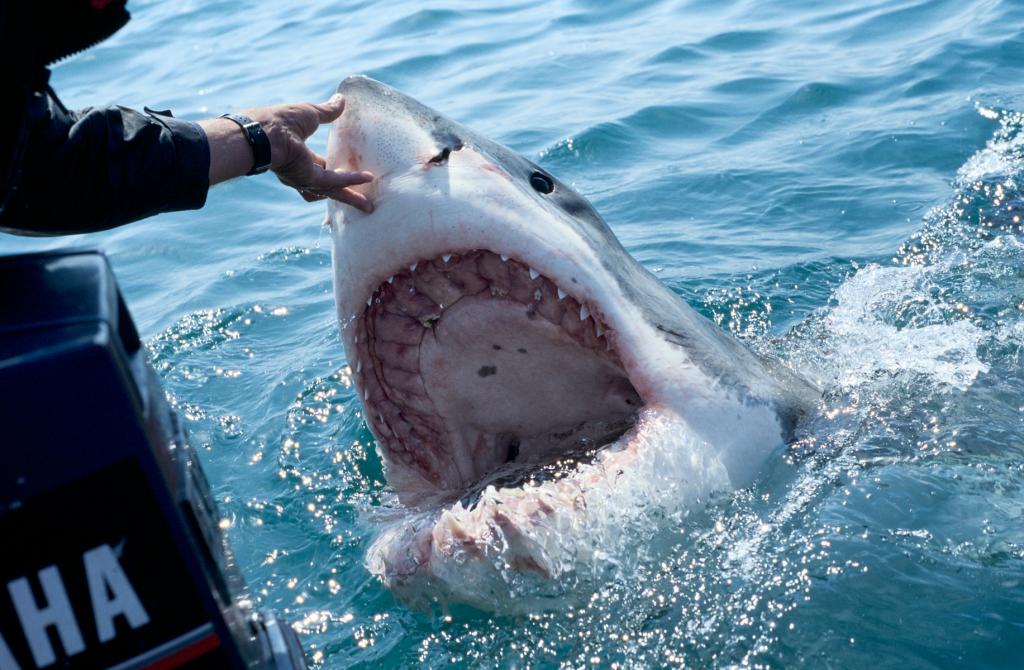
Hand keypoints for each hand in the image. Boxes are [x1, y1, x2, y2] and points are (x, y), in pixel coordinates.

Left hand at [201, 95, 373, 211]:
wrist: (266, 131)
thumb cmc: (281, 120)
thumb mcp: (310, 113)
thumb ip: (327, 111)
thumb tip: (341, 99)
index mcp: (299, 157)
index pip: (321, 168)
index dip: (336, 170)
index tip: (350, 170)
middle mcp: (301, 172)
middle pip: (329, 188)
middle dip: (346, 195)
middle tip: (363, 201)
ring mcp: (304, 178)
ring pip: (333, 192)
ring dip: (350, 198)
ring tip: (368, 206)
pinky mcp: (309, 179)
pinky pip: (334, 183)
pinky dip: (351, 180)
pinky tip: (367, 178)